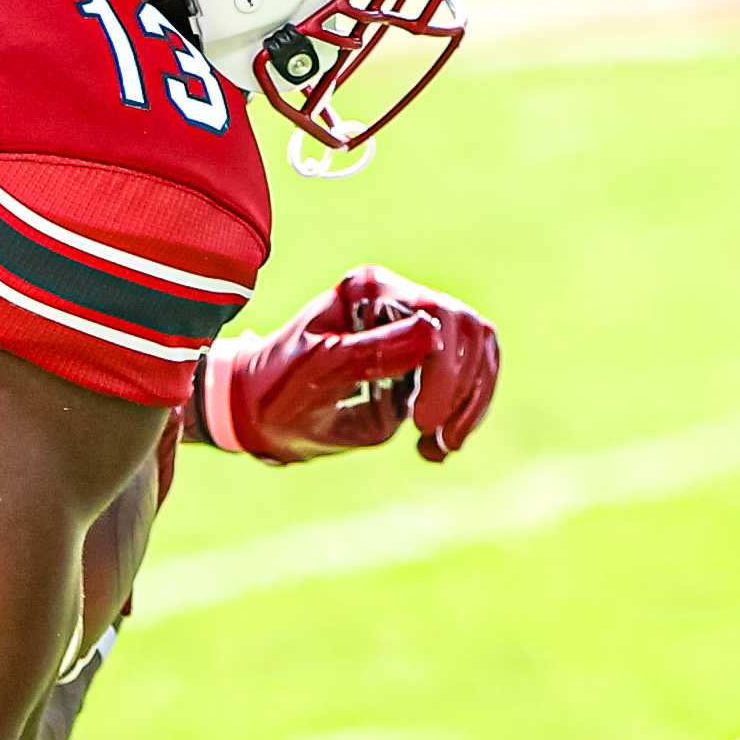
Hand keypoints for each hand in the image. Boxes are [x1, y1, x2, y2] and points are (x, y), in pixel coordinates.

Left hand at [195, 266, 500, 464]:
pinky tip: (436, 447)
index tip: (422, 423)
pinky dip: (465, 412)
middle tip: (435, 437)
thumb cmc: (276, 390)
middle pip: (469, 331)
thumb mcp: (316, 376)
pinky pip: (470, 376)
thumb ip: (370, 354)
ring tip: (440, 446)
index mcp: (369, 292)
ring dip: (470, 403)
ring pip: (479, 352)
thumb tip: (432, 334)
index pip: (438, 316)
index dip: (444, 370)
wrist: (259, 414)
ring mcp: (413, 330)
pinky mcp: (422, 361)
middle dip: (463, 389)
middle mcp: (397, 301)